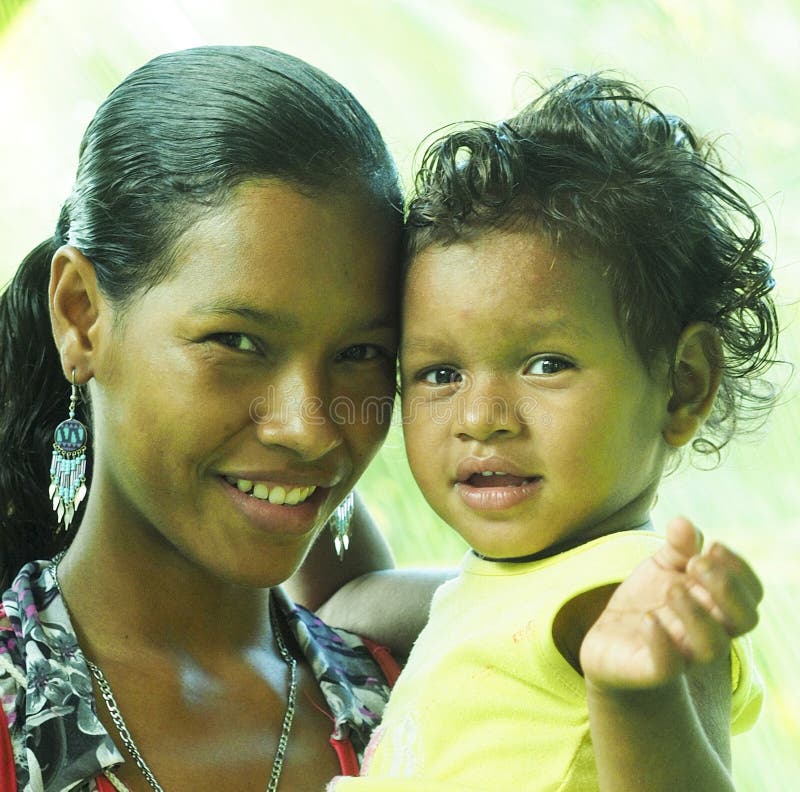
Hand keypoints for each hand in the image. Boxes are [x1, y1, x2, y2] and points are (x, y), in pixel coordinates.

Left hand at [580, 518, 762, 691]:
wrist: (610, 641)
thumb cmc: (647, 601)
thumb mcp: (661, 567)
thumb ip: (676, 547)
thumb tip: (683, 523)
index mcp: (716, 606)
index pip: (751, 593)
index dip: (740, 570)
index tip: (712, 547)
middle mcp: (708, 633)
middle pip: (744, 620)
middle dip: (726, 587)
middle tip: (695, 563)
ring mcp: (683, 655)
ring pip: (713, 647)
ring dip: (696, 612)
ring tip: (670, 587)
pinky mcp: (651, 670)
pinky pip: (668, 666)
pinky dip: (661, 641)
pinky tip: (648, 619)